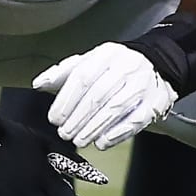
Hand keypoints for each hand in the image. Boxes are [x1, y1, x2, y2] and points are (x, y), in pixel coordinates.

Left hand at [34, 42, 177, 149]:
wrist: (156, 66)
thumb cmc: (114, 68)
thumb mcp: (89, 63)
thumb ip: (62, 73)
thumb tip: (39, 84)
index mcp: (106, 54)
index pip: (83, 76)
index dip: (66, 100)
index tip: (55, 118)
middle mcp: (126, 66)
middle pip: (98, 94)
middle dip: (78, 117)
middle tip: (65, 133)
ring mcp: (143, 84)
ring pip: (116, 108)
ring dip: (94, 128)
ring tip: (79, 140)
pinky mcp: (156, 102)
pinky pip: (136, 120)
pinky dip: (117, 133)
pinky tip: (102, 142)